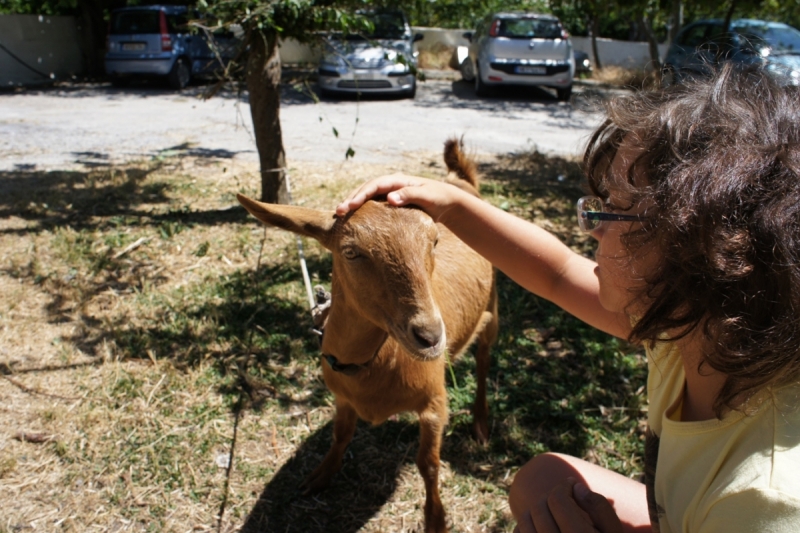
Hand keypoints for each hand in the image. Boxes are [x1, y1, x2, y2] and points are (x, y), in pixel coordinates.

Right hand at [335, 173, 464, 221]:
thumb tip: (389, 198)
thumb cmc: (438, 198)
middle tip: (338, 212)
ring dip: (353, 205)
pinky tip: (352, 221)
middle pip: (365, 190)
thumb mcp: (427, 196)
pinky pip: (372, 206)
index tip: (351, 206)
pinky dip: (361, 212)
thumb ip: (410, 195)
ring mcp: (388, 194)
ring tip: (339, 216)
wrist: (446, 203)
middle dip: (351, 200)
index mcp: (397, 180)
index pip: (374, 185)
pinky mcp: (389, 204)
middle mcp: (390, 185)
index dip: (361, 195)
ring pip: (366, 197)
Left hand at [514, 479, 622, 532]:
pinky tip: (540, 526)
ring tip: (551, 511)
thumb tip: (575, 487)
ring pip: (524, 521)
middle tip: (562, 496)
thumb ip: (600, 508)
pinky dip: (525, 526)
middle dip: (549, 496)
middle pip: (539, 509)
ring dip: (535, 510)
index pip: (558, 501)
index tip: (571, 484)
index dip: (563, 487)